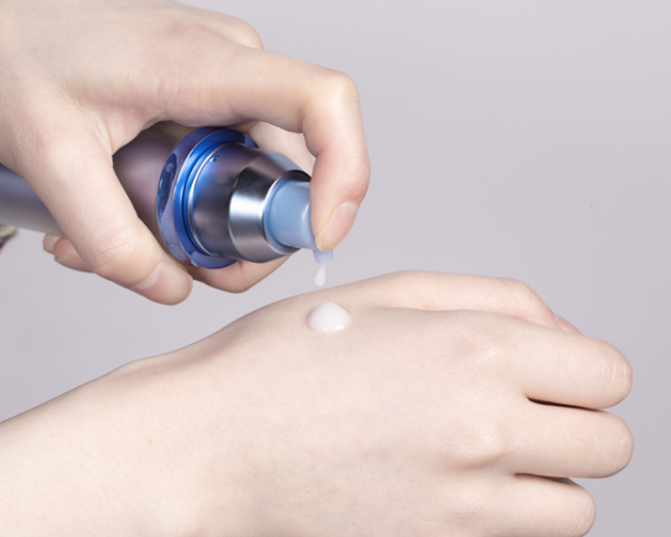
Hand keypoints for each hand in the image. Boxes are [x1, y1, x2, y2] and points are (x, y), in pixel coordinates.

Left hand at [0, 0, 368, 303]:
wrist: (4, 19)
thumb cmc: (18, 50)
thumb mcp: (50, 155)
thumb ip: (110, 238)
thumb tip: (170, 286)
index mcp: (205, 64)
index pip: (324, 102)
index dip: (346, 172)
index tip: (320, 233)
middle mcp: (233, 66)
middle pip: (294, 167)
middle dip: (253, 235)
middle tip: (189, 265)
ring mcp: (228, 81)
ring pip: (263, 175)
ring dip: (216, 224)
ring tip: (138, 236)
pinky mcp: (215, 97)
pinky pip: (239, 163)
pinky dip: (205, 203)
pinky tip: (144, 211)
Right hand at [0, 272, 631, 535]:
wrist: (208, 447)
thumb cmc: (278, 366)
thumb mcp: (385, 294)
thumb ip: (490, 298)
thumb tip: (556, 332)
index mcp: (475, 353)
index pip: (607, 374)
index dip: (582, 369)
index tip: (554, 373)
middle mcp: (483, 432)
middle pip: (608, 443)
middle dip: (575, 420)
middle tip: (524, 409)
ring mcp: (465, 505)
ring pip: (577, 505)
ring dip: (547, 475)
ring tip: (487, 451)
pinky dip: (509, 515)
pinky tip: (457, 484)